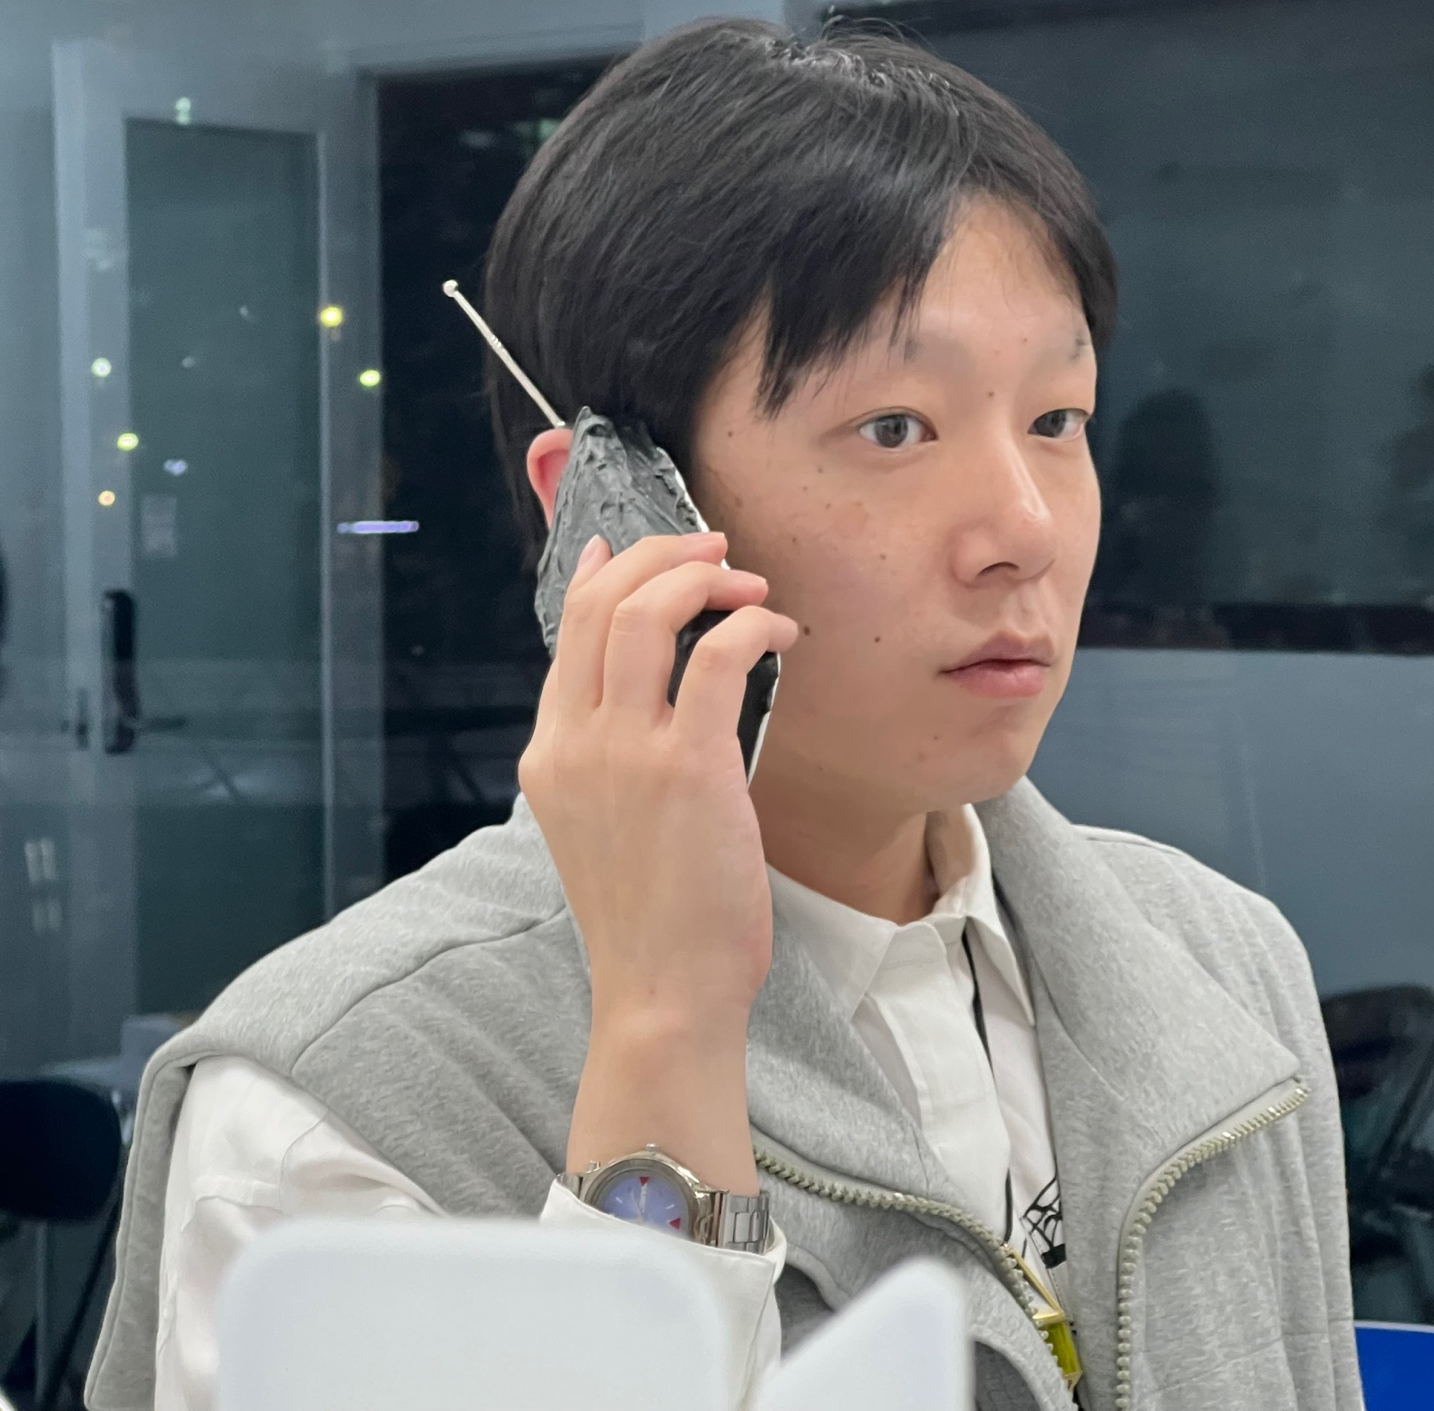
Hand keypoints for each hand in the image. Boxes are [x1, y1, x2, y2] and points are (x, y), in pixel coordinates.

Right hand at [519, 531, 797, 1190]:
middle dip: (662, 554)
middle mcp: (573, 740)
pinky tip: (781, 634)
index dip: (606, 571)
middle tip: (716, 550)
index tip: (639, 547)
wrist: (661, 991)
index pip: (567, 629)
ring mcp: (623, 752)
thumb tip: (648, 690)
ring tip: (749, 585)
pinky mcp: (687, 767)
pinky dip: (754, 627)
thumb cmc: (650, 914)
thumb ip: (610, 754)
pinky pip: (718, 657)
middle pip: (602, 601)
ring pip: (648, 611)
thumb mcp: (600, 823)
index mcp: (548, 751)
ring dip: (704, 577)